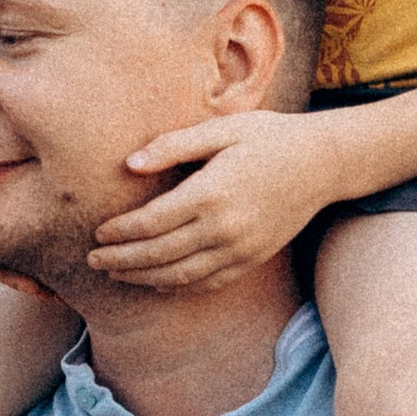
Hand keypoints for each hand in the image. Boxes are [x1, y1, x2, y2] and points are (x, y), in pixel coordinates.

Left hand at [87, 110, 342, 289]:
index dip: (120, 232)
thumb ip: (174, 145)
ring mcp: (241, 249)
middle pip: (160, 254)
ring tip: (116, 275)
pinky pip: (208, 282)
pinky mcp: (252, 259)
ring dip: (143, 278)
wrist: (323, 163)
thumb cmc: (269, 137)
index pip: (152, 222)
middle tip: (92, 261)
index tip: (97, 234)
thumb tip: (130, 164)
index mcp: (212, 192)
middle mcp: (225, 228)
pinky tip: (157, 282)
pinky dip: (178, 286)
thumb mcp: (222, 129)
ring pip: (181, 275)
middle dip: (122, 260)